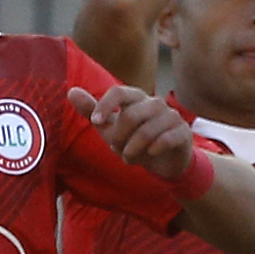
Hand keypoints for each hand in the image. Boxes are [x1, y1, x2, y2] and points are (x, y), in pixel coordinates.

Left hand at [69, 81, 205, 180]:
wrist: (165, 162)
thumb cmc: (135, 141)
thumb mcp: (110, 128)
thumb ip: (92, 111)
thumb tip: (71, 91)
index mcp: (136, 98)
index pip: (119, 92)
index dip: (105, 106)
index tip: (95, 123)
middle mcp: (155, 103)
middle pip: (130, 115)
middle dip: (118, 138)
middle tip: (116, 150)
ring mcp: (171, 116)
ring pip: (147, 130)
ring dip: (133, 149)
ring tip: (129, 158)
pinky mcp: (183, 132)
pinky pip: (165, 139)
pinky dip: (153, 150)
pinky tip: (150, 155)